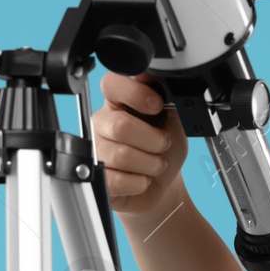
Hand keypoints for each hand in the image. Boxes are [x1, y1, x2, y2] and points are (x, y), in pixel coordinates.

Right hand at [91, 71, 188, 217]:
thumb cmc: (165, 152)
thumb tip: (163, 86)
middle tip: (162, 146)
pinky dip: (139, 183)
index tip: (156, 105)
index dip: (135, 93)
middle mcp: (102, 125)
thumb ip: (169, 103)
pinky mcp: (97, 178)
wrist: (163, 185)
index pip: (112, 84)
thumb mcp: (174, 124)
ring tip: (154, 165)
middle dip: (153, 140)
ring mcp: (95, 151)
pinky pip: (117, 180)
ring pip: (122, 155)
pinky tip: (140, 180)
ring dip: (150, 164)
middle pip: (120, 125)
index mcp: (119, 104)